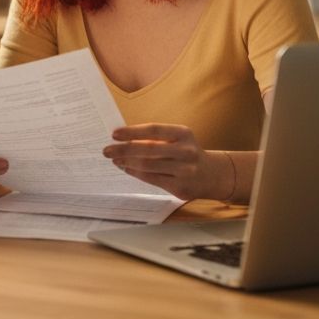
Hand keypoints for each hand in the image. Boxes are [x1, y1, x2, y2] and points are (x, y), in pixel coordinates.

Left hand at [103, 123, 233, 201]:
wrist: (212, 174)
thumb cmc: (186, 151)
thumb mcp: (178, 138)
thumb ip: (155, 137)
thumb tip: (123, 138)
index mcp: (183, 133)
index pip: (153, 130)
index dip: (132, 131)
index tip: (114, 134)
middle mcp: (186, 151)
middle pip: (148, 150)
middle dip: (124, 149)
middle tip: (106, 150)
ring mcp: (185, 171)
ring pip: (148, 166)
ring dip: (127, 162)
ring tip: (115, 159)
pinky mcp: (181, 187)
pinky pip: (152, 179)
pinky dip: (136, 173)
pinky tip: (126, 168)